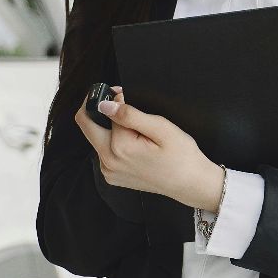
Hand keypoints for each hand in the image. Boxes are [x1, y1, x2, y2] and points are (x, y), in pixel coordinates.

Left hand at [72, 87, 223, 210]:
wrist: (190, 183)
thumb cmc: (182, 157)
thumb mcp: (162, 128)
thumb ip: (130, 115)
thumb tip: (105, 105)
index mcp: (119, 147)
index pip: (103, 111)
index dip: (113, 99)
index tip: (124, 94)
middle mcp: (108, 161)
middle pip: (87, 125)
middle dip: (99, 110)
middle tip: (121, 104)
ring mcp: (108, 171)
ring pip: (96, 138)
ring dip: (109, 128)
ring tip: (137, 130)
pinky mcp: (112, 176)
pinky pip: (104, 152)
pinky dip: (114, 142)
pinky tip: (135, 144)